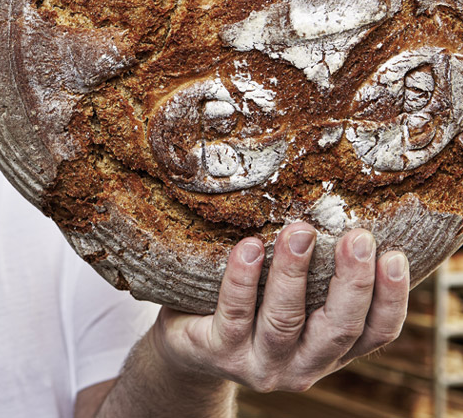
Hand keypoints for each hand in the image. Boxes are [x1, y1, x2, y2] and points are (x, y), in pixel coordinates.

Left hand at [153, 222, 408, 392]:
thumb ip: (319, 281)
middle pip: (337, 328)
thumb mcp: (294, 304)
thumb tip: (341, 216)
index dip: (390, 298)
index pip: (375, 333)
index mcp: (330, 352)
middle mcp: (302, 366)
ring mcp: (260, 363)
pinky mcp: (219, 352)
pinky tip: (248, 246)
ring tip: (300, 230)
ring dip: (293, 272)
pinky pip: (233, 312)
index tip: (393, 255)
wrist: (189, 348)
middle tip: (357, 237)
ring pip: (283, 320)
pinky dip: (243, 278)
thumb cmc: (251, 312)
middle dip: (351, 282)